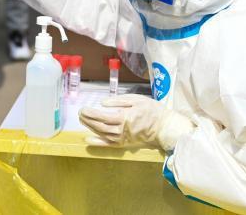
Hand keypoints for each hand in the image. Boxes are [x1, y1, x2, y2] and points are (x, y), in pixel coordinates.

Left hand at [78, 94, 192, 150]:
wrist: (164, 128)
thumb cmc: (152, 111)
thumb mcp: (137, 100)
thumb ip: (119, 101)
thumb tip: (103, 102)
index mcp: (124, 117)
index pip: (102, 116)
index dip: (90, 113)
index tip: (83, 109)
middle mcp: (121, 130)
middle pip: (100, 126)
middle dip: (88, 120)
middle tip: (80, 113)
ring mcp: (123, 139)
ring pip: (102, 134)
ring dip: (90, 128)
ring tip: (83, 121)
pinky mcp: (125, 144)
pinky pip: (108, 145)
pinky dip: (97, 143)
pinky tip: (88, 140)